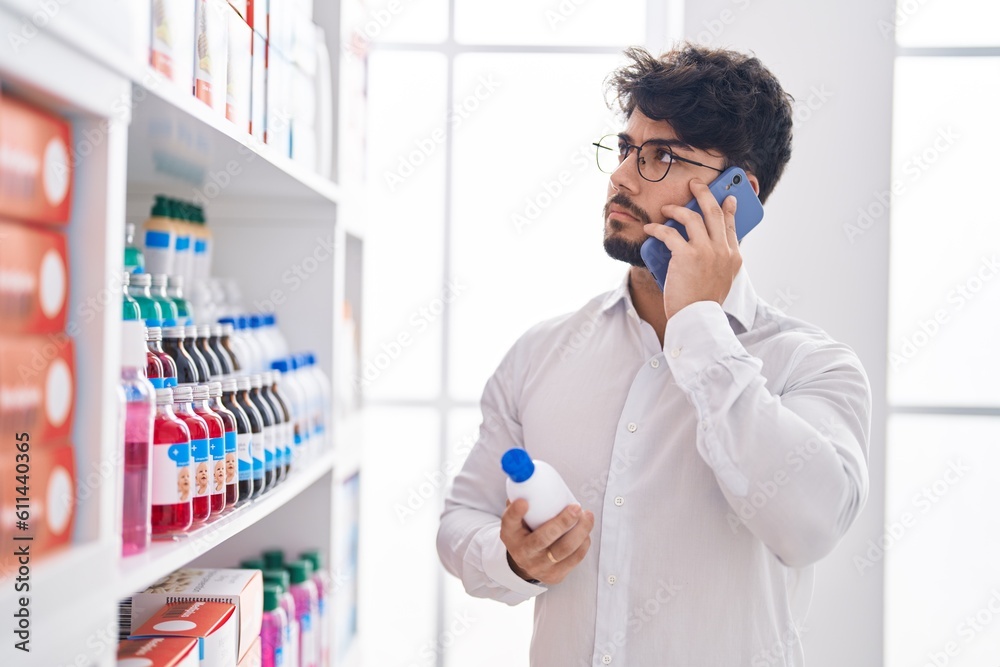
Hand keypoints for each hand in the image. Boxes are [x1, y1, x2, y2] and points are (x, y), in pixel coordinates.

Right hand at [501, 499, 594, 584]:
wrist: (526, 563)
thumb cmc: (525, 531)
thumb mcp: (516, 518)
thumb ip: (521, 499)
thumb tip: (530, 477)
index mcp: (510, 534)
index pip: (509, 522)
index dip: (516, 512)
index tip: (524, 501)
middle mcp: (522, 553)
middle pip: (543, 538)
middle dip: (562, 522)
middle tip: (576, 507)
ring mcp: (539, 566)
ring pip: (564, 549)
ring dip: (580, 531)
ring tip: (587, 516)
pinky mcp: (555, 575)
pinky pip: (574, 559)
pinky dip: (583, 543)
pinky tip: (586, 531)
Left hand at [643, 179, 742, 319]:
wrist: (696, 318)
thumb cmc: (703, 302)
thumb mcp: (722, 280)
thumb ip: (720, 261)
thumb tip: (710, 247)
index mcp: (733, 257)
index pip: (732, 226)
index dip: (729, 209)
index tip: (727, 198)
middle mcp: (723, 251)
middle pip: (714, 212)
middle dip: (704, 193)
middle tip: (695, 184)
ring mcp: (706, 251)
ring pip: (693, 217)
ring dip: (677, 209)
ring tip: (667, 208)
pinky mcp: (686, 255)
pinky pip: (670, 233)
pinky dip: (658, 229)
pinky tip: (650, 229)